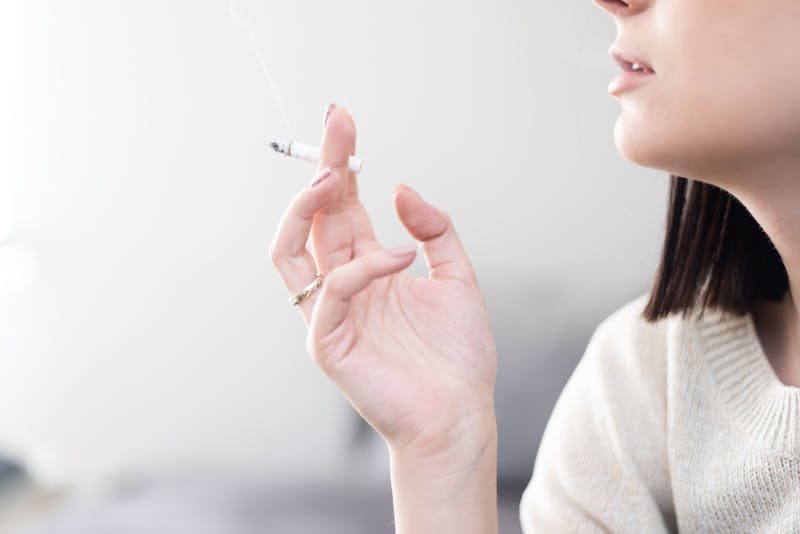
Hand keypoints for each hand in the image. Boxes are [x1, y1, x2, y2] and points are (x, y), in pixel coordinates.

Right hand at [270, 105, 496, 458]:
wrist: (459, 414)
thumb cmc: (456, 355)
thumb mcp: (458, 278)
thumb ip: (434, 231)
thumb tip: (400, 189)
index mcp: (368, 267)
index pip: (342, 207)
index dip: (341, 162)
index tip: (344, 120)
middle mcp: (343, 285)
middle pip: (313, 217)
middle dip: (323, 167)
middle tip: (337, 127)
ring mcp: (329, 314)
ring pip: (290, 251)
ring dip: (307, 209)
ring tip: (337, 177)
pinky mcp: (327, 344)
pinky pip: (328, 294)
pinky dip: (360, 269)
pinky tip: (398, 256)